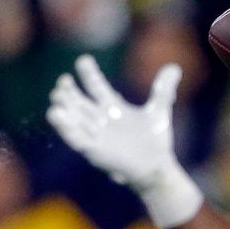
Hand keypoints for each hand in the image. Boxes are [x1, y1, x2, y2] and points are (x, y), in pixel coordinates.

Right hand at [47, 54, 181, 190]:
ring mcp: (94, 134)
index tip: (84, 60)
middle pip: (78, 100)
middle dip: (69, 91)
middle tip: (64, 81)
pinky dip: (65, 127)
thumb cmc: (155, 141)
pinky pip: (74, 137)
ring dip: (63, 106)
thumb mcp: (159, 111)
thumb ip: (163, 90)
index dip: (89, 73)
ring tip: (56, 95)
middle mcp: (99, 118)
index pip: (96, 86)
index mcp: (112, 107)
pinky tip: (55, 114)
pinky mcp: (93, 149)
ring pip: (72, 117)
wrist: (156, 168)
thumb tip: (175, 68)